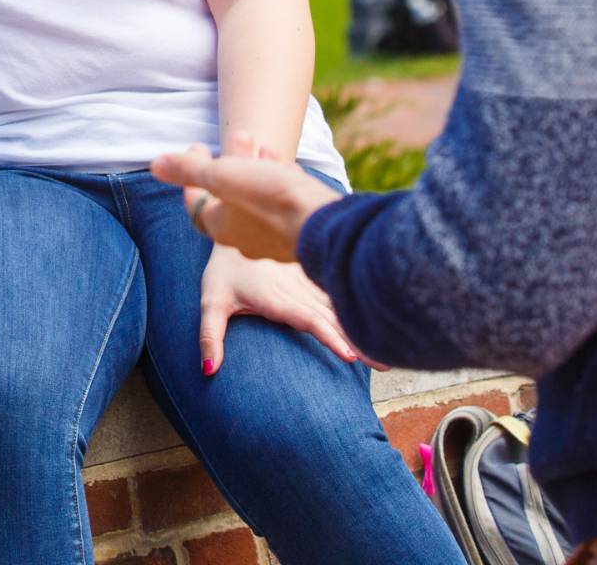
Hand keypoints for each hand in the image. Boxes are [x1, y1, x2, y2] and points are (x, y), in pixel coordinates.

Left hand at [153, 144, 341, 262]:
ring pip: (256, 197)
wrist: (323, 224)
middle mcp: (243, 238)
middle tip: (238, 134)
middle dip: (229, 161)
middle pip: (227, 195)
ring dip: (254, 167)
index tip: (200, 144)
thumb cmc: (271, 200)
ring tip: (261, 144)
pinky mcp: (297, 232)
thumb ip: (189, 170)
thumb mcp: (224, 176)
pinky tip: (285, 164)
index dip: (192, 170)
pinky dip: (277, 181)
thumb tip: (155, 165)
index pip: (195, 198)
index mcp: (220, 226)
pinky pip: (280, 203)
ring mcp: (272, 239)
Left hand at [198, 243, 370, 372]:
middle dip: (359, 340)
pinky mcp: (312, 277)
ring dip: (361, 325)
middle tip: (386, 364)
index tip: (352, 355)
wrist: (233, 226)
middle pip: (332, 317)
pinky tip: (374, 324)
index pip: (308, 319)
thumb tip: (207, 371)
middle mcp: (296, 289)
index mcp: (276, 297)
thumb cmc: (222, 271)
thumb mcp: (210, 302)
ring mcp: (307, 282)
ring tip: (388, 350)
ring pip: (338, 305)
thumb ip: (209, 337)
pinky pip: (335, 295)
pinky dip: (354, 310)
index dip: (331, 336)